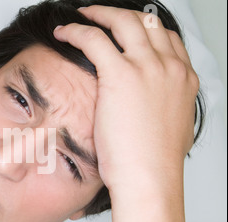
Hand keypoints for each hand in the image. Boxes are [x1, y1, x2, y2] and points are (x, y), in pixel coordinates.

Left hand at [54, 6, 199, 191]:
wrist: (149, 178)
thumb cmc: (155, 163)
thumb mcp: (174, 129)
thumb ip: (167, 110)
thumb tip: (156, 110)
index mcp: (184, 79)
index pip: (167, 39)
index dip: (145, 31)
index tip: (126, 33)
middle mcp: (169, 67)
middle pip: (147, 22)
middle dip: (121, 15)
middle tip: (101, 16)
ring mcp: (147, 67)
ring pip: (123, 21)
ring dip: (99, 14)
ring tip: (82, 17)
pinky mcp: (120, 74)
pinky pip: (94, 38)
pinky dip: (77, 31)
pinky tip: (65, 33)